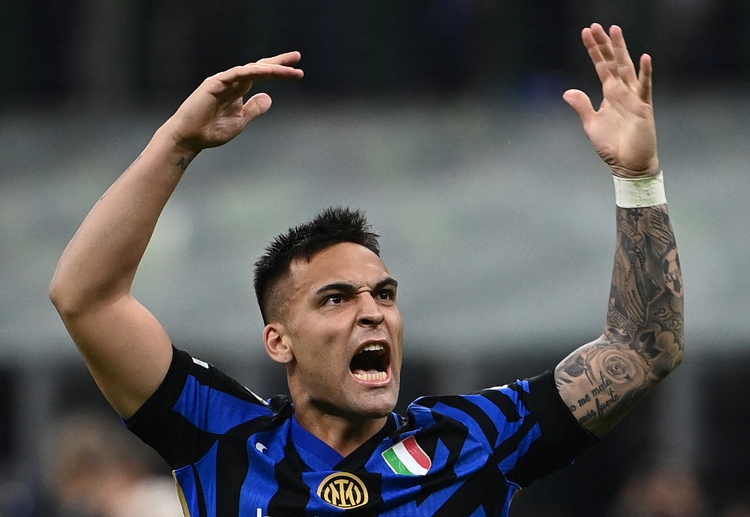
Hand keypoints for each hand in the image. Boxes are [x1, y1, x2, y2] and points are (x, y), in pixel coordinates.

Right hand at [165, 52, 303, 153]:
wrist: (190, 138)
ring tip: (289, 69)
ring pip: (251, 69)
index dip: (279, 72)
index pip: (262, 76)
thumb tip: (269, 97)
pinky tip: (268, 71)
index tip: (298, 71)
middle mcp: (232, 81)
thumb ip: (254, 108)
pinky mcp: (215, 83)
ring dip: (271, 68)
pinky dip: (253, 72)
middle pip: (259, 67)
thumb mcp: (241, 120)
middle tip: (298, 57)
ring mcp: (223, 80)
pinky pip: (238, 74)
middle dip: (279, 62)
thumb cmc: (211, 130)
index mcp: (238, 89)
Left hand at [564, 24, 657, 177]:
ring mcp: (634, 97)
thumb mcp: (591, 124)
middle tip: (597, 25)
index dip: (594, 50)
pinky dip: (645, 73)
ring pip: (627, 68)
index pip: (601, 66)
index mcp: (610, 93)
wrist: (628, 164)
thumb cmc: (612, 145)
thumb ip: (582, 106)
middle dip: (605, 44)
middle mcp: (622, 91)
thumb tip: (567, 92)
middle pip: (613, 61)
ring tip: (616, 30)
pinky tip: (644, 58)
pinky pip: (645, 87)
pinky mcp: (643, 107)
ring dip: (621, 50)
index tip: (586, 33)